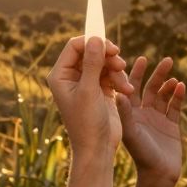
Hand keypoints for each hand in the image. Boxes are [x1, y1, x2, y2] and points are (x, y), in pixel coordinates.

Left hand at [46, 35, 134, 158]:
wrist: (97, 148)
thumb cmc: (87, 122)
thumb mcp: (89, 90)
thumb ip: (92, 63)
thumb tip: (95, 38)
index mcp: (60, 75)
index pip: (75, 46)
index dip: (93, 42)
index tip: (111, 48)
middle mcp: (71, 76)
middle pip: (91, 51)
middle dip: (108, 57)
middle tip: (120, 63)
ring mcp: (86, 82)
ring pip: (104, 61)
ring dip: (117, 70)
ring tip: (124, 85)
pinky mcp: (100, 88)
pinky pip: (111, 73)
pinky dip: (120, 79)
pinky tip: (126, 90)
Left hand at [116, 56, 186, 183]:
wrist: (158, 175)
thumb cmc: (140, 154)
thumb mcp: (130, 131)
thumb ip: (125, 112)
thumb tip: (119, 91)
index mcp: (129, 112)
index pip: (130, 86)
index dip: (136, 72)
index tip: (142, 58)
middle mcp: (143, 112)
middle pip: (150, 87)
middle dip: (157, 73)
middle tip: (166, 60)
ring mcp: (158, 118)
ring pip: (164, 95)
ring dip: (168, 84)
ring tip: (173, 76)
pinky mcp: (171, 125)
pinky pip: (175, 106)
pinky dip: (178, 96)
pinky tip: (181, 86)